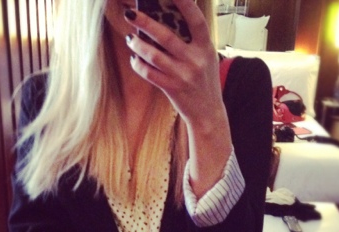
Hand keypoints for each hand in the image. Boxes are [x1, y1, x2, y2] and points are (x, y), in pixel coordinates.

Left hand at [124, 0, 223, 128]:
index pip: (195, 20)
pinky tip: (134, 59)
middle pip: (166, 36)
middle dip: (145, 23)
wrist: (208, 113)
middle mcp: (195, 60)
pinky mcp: (172, 88)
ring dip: (137, 45)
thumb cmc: (204, 80)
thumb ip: (193, 41)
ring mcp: (182, 75)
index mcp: (206, 47)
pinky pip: (149, 73)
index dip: (184, 3)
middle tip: (130, 14)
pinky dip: (138, 65)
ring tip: (130, 39)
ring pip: (153, 55)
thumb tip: (166, 20)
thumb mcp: (207, 58)